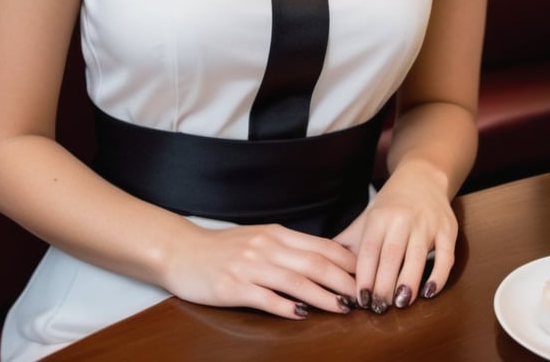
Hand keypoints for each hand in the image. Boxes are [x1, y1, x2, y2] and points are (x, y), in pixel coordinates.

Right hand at [163, 221, 357, 318]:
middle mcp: (266, 247)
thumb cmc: (225, 249)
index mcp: (276, 234)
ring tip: (343, 308)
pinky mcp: (233, 286)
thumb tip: (328, 262)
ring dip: (323, 296)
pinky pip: (266, 298)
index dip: (347, 263)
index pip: (321, 247)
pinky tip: (301, 315)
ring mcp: (250, 266)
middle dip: (344, 281)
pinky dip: (286, 306)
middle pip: (315, 263)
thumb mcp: (260, 240)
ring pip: (296, 281)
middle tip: (364, 296)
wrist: (183, 252)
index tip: (366, 277)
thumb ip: (290, 249)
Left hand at [334, 161, 457, 312]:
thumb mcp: (368, 218)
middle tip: (379, 309)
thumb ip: (349, 242)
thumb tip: (322, 263)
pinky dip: (439, 275)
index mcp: (379, 217)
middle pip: (391, 256)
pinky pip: (446, 256)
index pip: (369, 250)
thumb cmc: (391, 206)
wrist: (422, 176)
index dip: (364, 276)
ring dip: (408, 282)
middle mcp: (402, 219)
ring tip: (401, 304)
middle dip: (384, 285)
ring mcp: (426, 224)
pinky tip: (429, 292)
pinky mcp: (447, 230)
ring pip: (417, 256)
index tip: (360, 300)